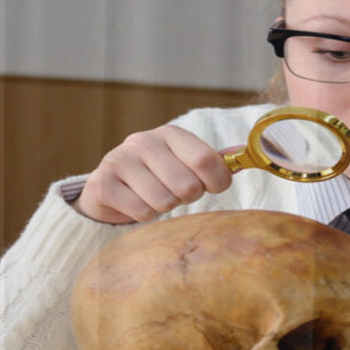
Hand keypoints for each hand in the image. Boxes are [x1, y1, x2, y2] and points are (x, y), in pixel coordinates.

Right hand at [73, 125, 232, 223]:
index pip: (205, 160)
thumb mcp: (185, 162)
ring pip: (164, 201)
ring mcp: (120, 160)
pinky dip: (145, 215)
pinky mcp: (102, 184)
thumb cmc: (158, 176)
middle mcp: (143, 141)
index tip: (215, 188)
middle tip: (177, 193)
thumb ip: (214, 161)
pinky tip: (137, 203)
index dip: (217, 182)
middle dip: (188, 197)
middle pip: (187, 186)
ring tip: (156, 197)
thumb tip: (247, 154)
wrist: (109, 188)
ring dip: (165, 207)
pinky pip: (141, 212)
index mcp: (171, 134)